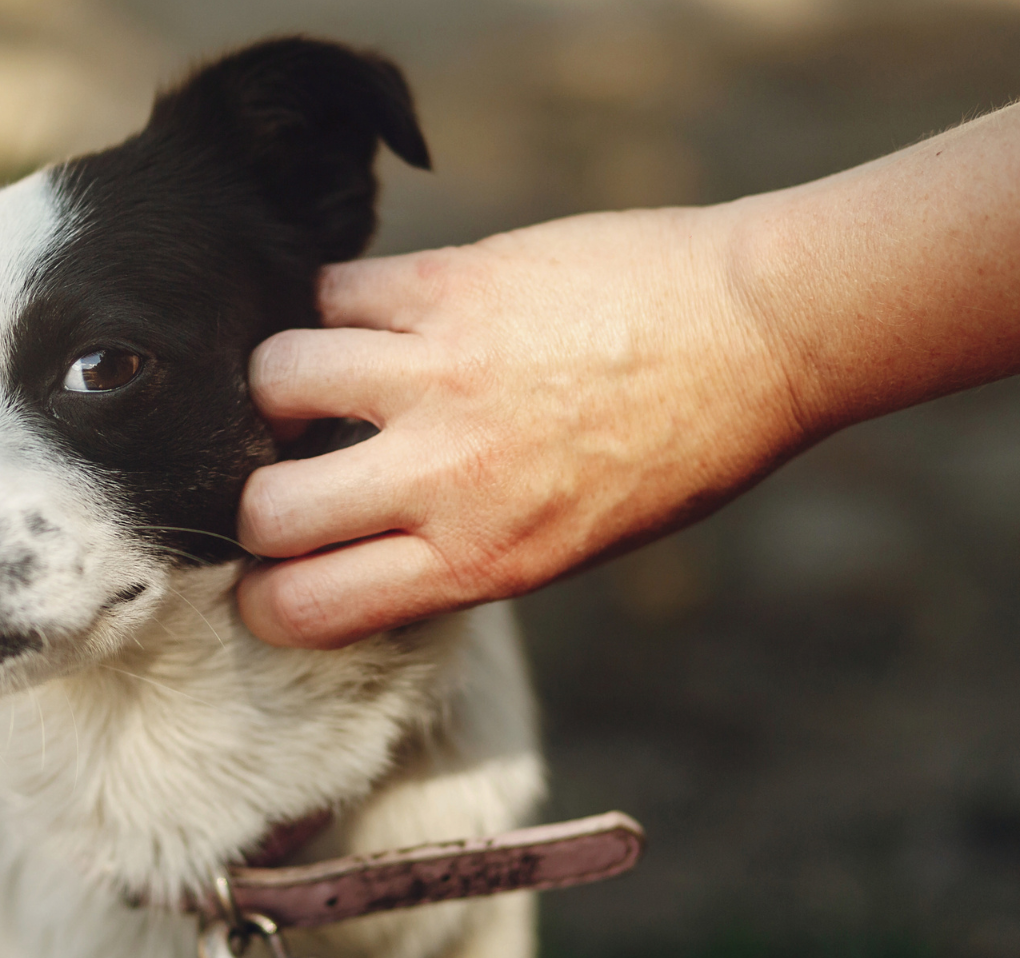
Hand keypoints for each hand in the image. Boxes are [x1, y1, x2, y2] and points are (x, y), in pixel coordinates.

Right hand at [235, 206, 801, 647]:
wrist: (763, 332)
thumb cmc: (679, 452)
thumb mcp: (567, 546)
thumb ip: (455, 552)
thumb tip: (352, 541)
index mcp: (480, 561)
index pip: (307, 610)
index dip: (265, 598)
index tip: (276, 573)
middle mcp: (447, 477)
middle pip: (264, 508)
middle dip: (256, 498)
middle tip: (289, 472)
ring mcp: (441, 375)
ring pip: (273, 380)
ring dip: (281, 385)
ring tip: (321, 380)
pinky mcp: (449, 286)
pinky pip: (332, 291)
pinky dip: (333, 303)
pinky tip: (368, 314)